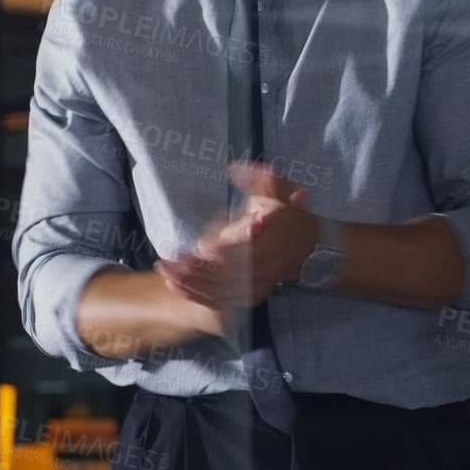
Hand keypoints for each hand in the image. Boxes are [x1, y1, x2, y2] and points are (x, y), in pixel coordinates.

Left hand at [153, 161, 318, 311]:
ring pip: (225, 291)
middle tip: (171, 260)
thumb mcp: (278, 190)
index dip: (229, 251)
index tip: (203, 246)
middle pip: (233, 275)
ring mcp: (261, 285)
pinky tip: (175, 285)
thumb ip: (262, 179)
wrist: (304, 243)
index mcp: (279, 241)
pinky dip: (197, 295)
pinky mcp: (250, 295)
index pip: (253, 251)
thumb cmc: (285, 211)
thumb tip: (237, 169)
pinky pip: (222, 301)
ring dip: (193, 284)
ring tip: (166, 271)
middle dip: (200, 270)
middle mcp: (271, 268)